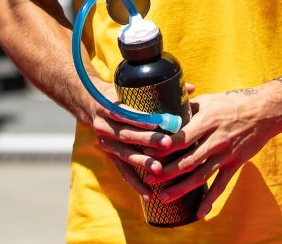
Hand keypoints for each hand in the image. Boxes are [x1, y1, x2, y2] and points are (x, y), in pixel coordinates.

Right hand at [91, 82, 192, 197]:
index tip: (157, 121)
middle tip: (167, 144)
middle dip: (147, 140)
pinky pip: (123, 172)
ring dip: (142, 163)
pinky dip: (136, 183)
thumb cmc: (119, 95)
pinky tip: (149, 193)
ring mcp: (106, 144)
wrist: (89, 104)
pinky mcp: (110, 156)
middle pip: (127, 135)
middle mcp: (105, 127)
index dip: (140, 118)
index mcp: (109, 107)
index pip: (124, 112)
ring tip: (159, 170)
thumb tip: (192, 87)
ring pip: (125, 155)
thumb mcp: (131, 88)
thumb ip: (161, 89)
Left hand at [145, 82, 281, 218]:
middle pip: (187, 160)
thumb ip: (189, 108)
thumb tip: (168, 112)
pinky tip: (200, 213)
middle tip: (149, 179)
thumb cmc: (235, 102)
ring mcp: (226, 153)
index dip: (164, 148)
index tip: (148, 154)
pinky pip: (221, 184)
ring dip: (182, 187)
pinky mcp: (236, 163)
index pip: (181, 138)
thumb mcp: (211, 99)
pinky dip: (211, 199)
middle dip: (166, 172)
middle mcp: (216, 139)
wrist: (267, 110)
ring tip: (165, 197)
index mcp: (207, 121)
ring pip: (201, 175)